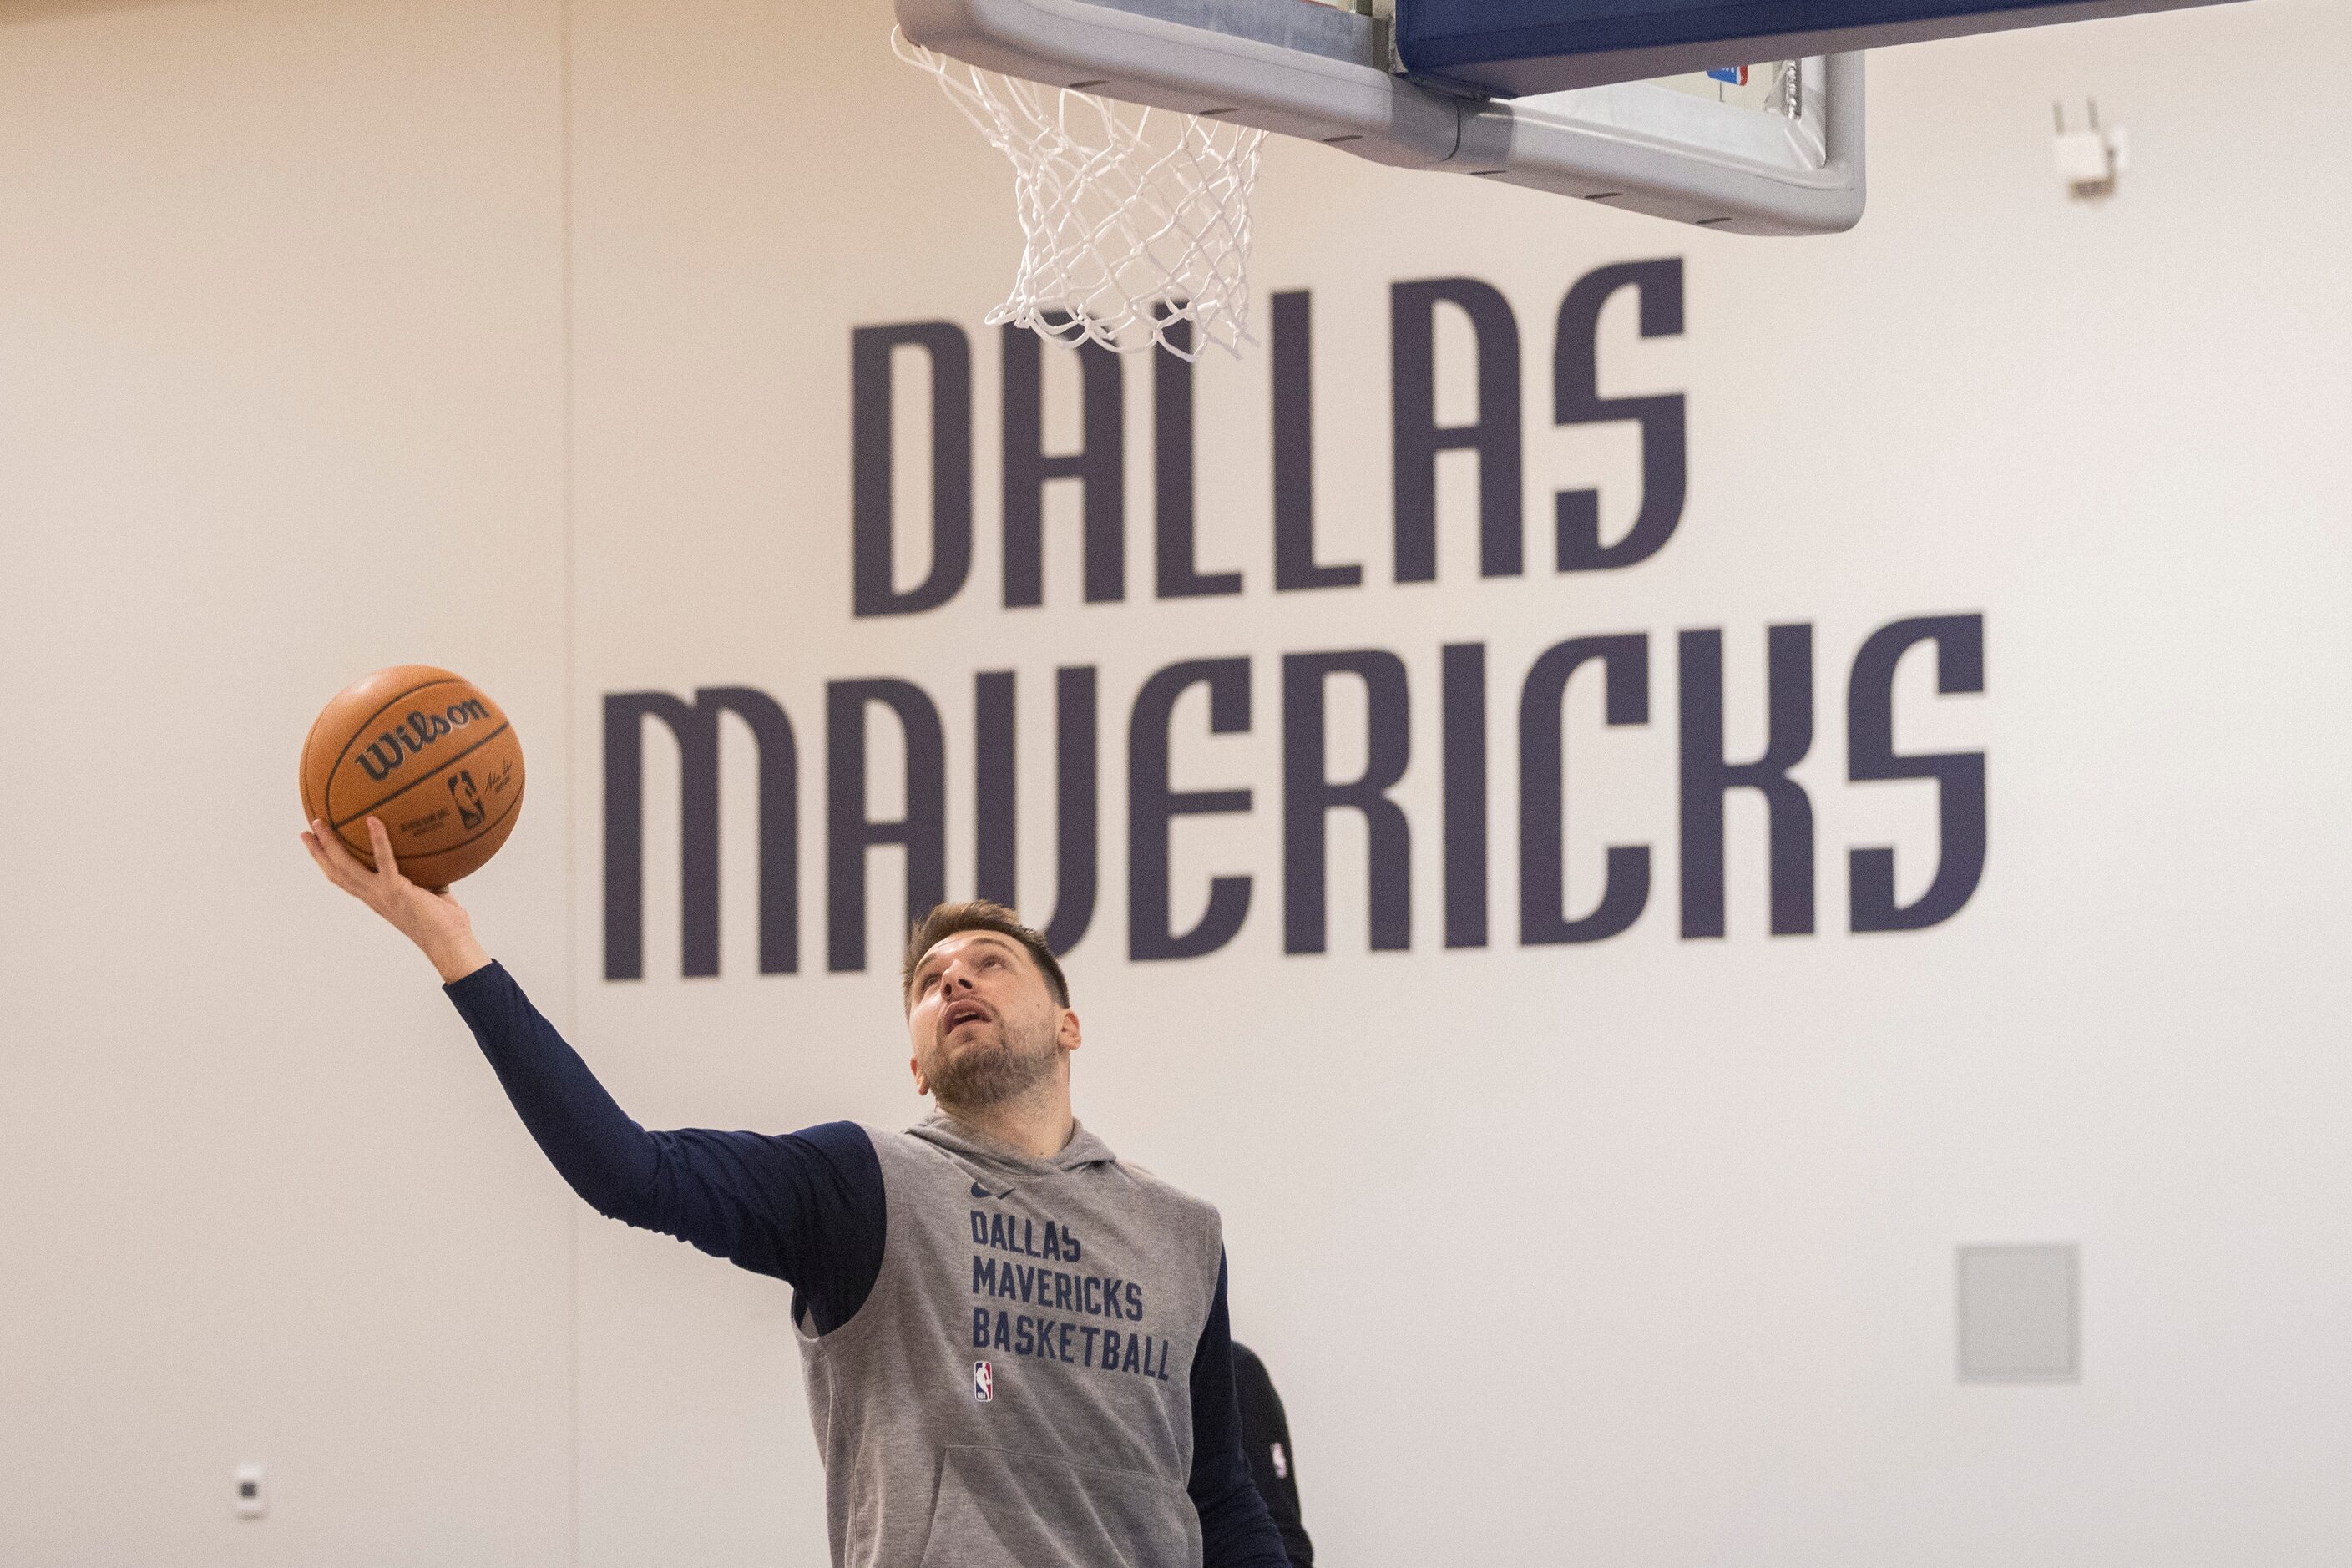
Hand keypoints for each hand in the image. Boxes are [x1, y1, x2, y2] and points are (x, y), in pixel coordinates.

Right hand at [301, 815, 491, 983]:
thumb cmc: (445, 923)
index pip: (344, 880)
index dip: (327, 864)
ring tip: (320, 822)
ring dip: (330, 843)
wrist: (450, 943)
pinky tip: (373, 820)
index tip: (314, 846)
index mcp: (376, 898)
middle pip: (335, 872)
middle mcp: (373, 896)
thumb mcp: (432, 894)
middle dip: (318, 851)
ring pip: (346, 866)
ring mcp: (381, 894)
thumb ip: (427, 878)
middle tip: (306, 831)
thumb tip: (437, 858)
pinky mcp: (396, 890)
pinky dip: (378, 839)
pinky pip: (384, 860)